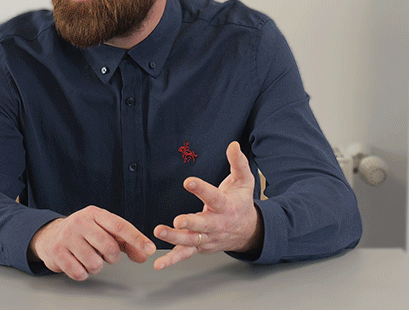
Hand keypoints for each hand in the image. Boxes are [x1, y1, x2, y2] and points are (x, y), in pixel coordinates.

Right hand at [28, 205, 156, 280]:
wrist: (50, 235)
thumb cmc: (83, 233)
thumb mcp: (104, 231)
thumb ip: (126, 243)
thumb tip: (144, 255)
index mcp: (94, 214)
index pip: (120, 226)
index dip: (136, 238)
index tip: (150, 249)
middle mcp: (80, 222)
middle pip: (109, 247)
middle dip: (112, 257)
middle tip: (106, 256)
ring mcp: (67, 237)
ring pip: (95, 263)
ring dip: (96, 266)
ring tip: (89, 258)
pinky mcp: (57, 252)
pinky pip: (79, 273)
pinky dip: (83, 273)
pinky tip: (78, 263)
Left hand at [153, 141, 263, 269]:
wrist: (249, 231)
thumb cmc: (241, 203)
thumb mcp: (244, 181)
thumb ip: (238, 163)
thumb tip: (233, 145)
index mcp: (226, 206)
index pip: (213, 196)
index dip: (201, 189)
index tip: (189, 181)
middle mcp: (216, 224)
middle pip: (202, 224)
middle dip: (190, 223)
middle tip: (177, 221)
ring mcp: (207, 237)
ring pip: (190, 240)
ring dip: (174, 238)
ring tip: (159, 232)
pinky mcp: (199, 246)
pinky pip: (185, 254)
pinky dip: (172, 260)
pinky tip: (159, 264)